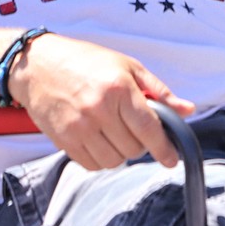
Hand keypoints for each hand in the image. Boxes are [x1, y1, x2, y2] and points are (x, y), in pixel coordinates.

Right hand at [6, 34, 195, 170]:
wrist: (37, 64)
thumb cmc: (84, 61)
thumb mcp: (126, 65)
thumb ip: (158, 90)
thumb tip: (187, 110)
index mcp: (118, 89)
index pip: (149, 128)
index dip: (164, 148)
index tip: (171, 159)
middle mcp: (99, 110)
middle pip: (133, 148)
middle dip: (138, 142)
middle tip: (130, 126)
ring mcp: (79, 127)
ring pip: (114, 161)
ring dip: (119, 152)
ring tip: (112, 132)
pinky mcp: (63, 140)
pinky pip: (91, 164)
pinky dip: (99, 158)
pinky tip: (97, 139)